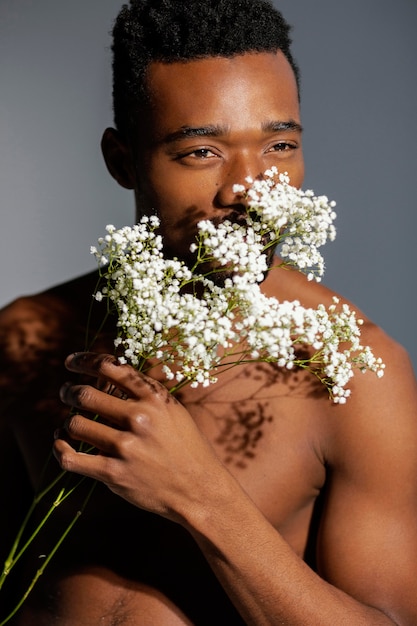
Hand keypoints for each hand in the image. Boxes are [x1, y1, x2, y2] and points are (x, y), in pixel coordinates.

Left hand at [53, 352, 223, 523]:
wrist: (199, 489)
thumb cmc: (187, 447)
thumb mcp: (172, 411)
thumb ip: (144, 393)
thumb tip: (111, 373)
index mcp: (153, 398)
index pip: (108, 368)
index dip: (84, 361)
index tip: (72, 362)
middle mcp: (138, 418)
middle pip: (85, 395)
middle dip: (69, 392)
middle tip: (67, 393)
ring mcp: (125, 446)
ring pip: (75, 424)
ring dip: (68, 421)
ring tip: (69, 422)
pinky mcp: (113, 473)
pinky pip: (70, 458)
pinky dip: (59, 449)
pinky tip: (60, 444)